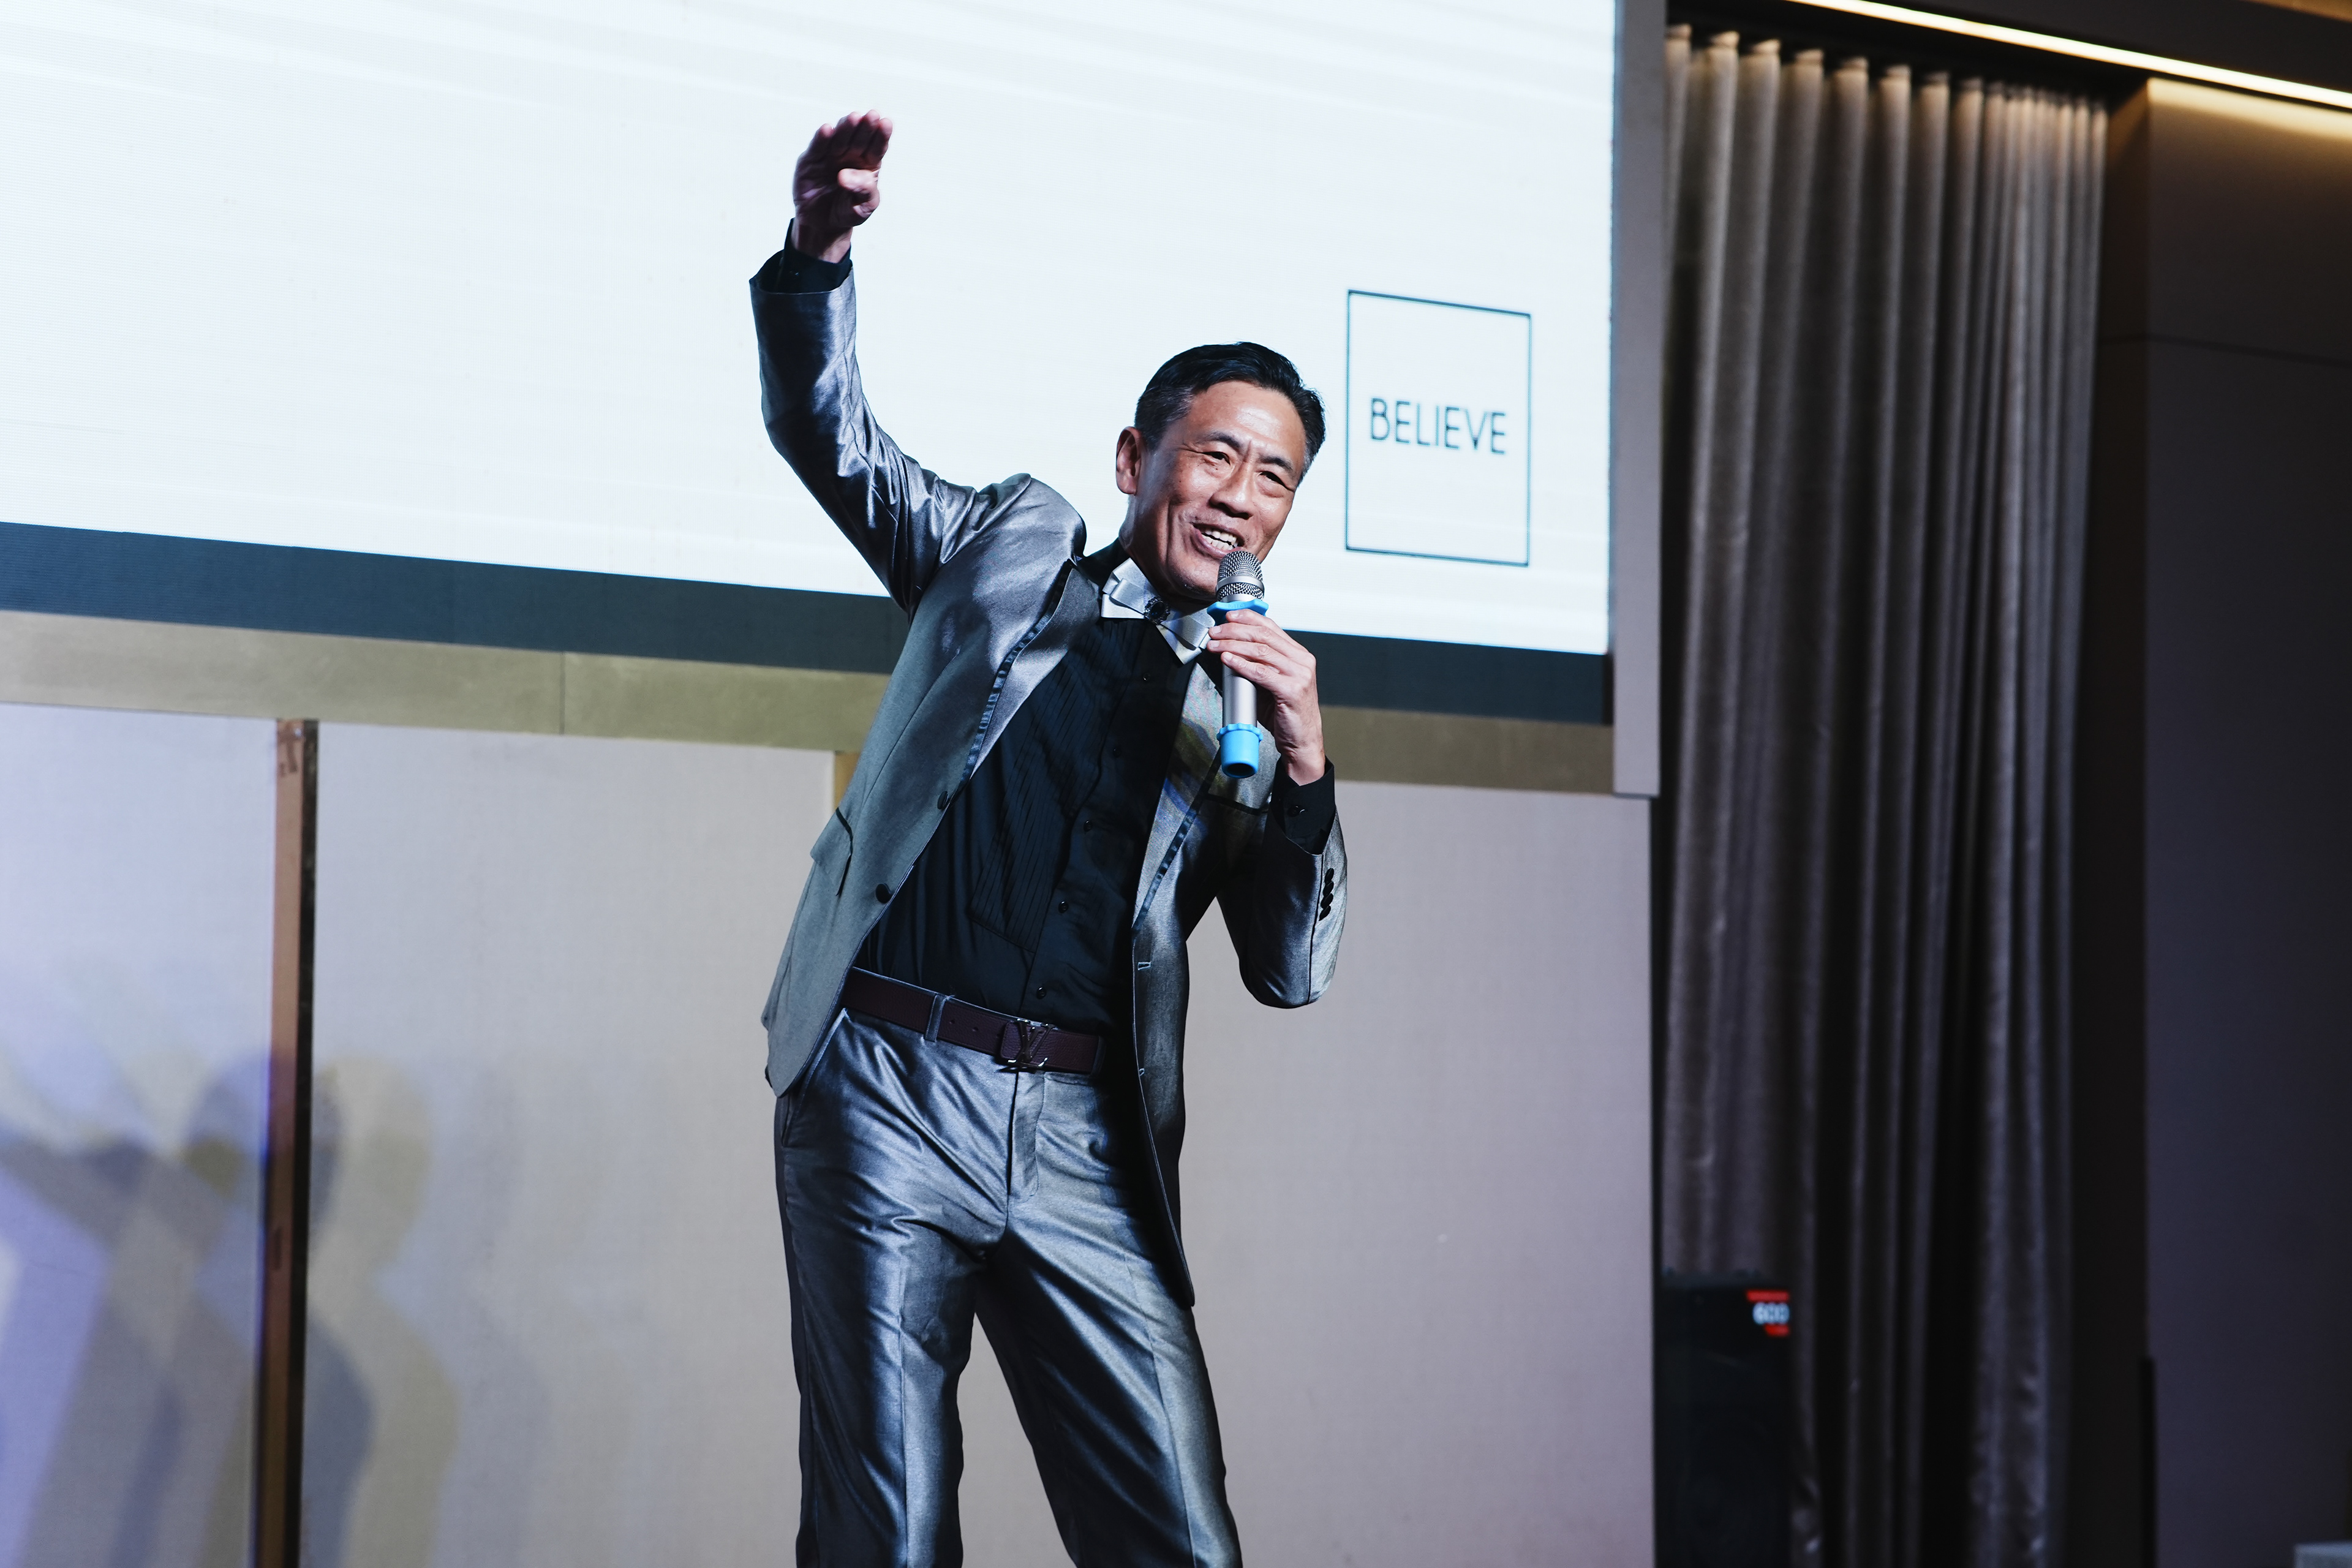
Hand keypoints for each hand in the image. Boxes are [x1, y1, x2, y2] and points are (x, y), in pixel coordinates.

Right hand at [790, 111, 891, 263]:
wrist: (823, 225)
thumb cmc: (848, 212)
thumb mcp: (863, 208)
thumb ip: (863, 191)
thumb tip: (845, 175)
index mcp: (867, 164)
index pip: (876, 147)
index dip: (881, 135)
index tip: (886, 123)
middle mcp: (849, 156)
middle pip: (859, 139)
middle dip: (865, 127)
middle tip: (871, 115)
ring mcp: (830, 156)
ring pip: (839, 139)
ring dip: (846, 128)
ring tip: (853, 118)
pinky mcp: (811, 160)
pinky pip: (817, 148)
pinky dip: (821, 138)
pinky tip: (828, 129)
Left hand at [1205, 610, 1326, 784]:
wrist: (1302, 741)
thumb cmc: (1286, 714)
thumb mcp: (1273, 683)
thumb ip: (1258, 665)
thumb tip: (1229, 651)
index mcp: (1299, 655)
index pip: (1271, 627)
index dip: (1247, 618)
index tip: (1228, 616)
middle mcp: (1302, 661)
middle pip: (1263, 636)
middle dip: (1234, 630)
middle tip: (1215, 632)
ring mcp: (1299, 675)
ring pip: (1261, 651)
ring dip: (1233, 645)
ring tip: (1215, 645)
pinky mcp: (1292, 690)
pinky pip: (1261, 673)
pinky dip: (1241, 664)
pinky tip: (1227, 659)